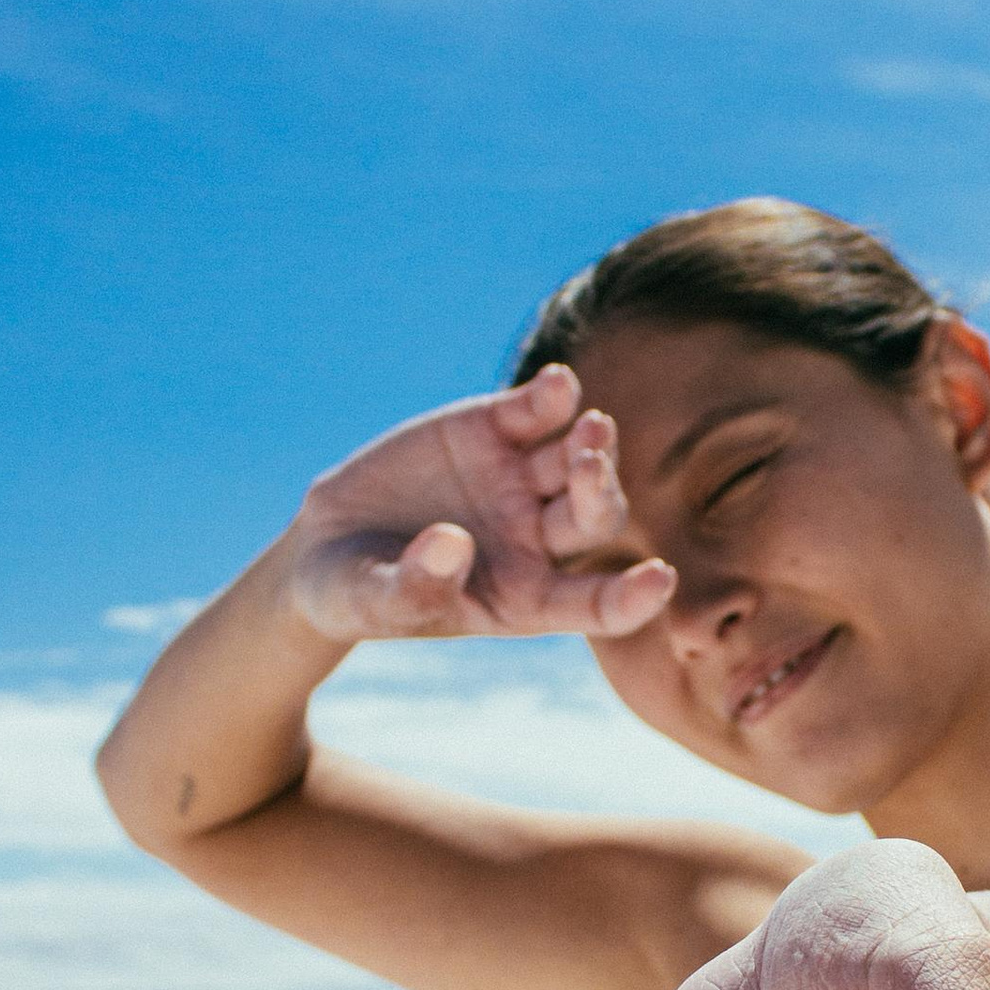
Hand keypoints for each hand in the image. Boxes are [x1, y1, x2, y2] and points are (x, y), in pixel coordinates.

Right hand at [282, 360, 676, 646]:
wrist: (329, 542)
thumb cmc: (360, 592)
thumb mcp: (374, 602)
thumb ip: (415, 585)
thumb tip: (452, 543)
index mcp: (526, 598)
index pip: (595, 605)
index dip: (631, 597)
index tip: (660, 580)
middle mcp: (538, 539)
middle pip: (596, 516)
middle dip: (599, 492)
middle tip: (588, 464)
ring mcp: (520, 481)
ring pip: (579, 459)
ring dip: (590, 443)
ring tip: (588, 424)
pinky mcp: (493, 431)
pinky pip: (539, 411)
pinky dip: (553, 396)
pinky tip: (559, 384)